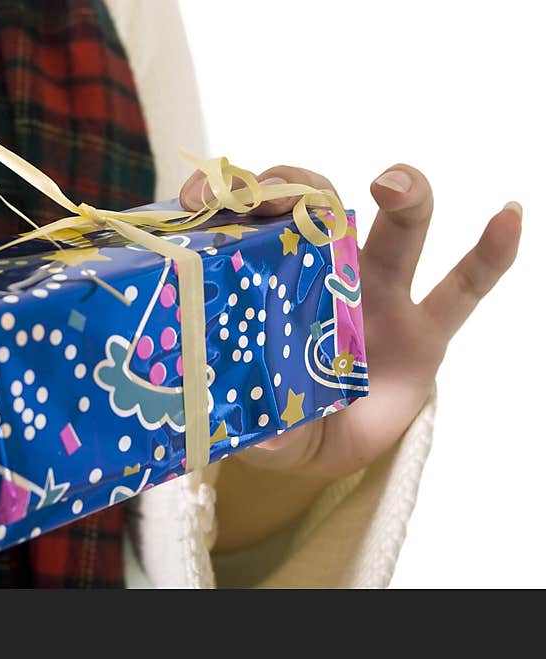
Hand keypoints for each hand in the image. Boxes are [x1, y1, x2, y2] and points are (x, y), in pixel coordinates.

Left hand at [180, 164, 521, 551]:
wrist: (326, 444)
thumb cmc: (276, 412)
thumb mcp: (254, 419)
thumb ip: (250, 420)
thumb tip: (246, 431)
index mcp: (273, 284)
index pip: (251, 225)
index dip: (228, 201)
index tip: (200, 192)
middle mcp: (324, 275)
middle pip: (320, 209)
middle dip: (299, 188)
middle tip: (274, 193)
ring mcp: (379, 297)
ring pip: (397, 230)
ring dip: (404, 194)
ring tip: (394, 183)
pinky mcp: (426, 331)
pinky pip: (465, 287)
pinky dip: (491, 254)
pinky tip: (509, 216)